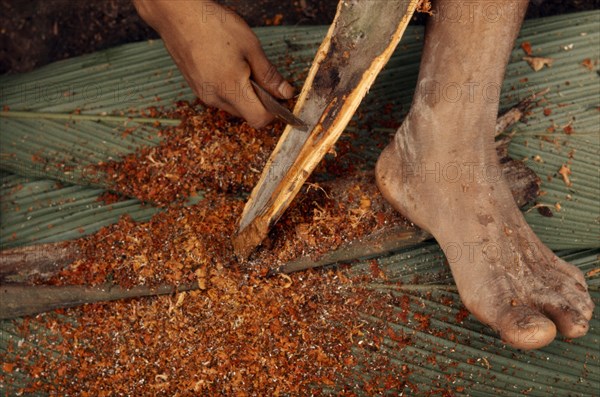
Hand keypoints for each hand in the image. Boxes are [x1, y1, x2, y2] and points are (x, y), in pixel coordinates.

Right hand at [134, 0, 294, 127]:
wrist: (177, 14)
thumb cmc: (212, 25)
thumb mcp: (251, 47)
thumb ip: (269, 75)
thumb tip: (285, 93)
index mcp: (230, 88)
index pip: (259, 119)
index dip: (274, 112)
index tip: (280, 96)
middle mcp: (215, 97)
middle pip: (247, 114)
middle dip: (260, 100)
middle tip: (261, 73)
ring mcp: (203, 94)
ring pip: (233, 106)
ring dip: (244, 94)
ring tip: (242, 65)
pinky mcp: (196, 88)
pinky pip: (220, 97)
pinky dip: (230, 89)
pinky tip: (228, 66)